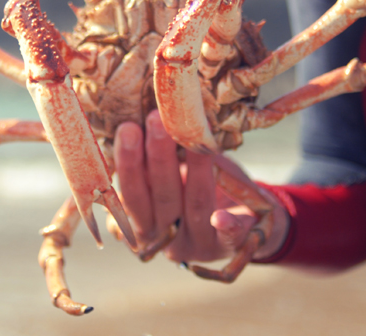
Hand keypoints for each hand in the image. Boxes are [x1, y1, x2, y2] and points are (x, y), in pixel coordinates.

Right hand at [114, 110, 288, 262]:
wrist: (237, 219)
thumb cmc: (191, 189)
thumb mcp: (169, 178)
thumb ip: (154, 163)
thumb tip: (143, 118)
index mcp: (142, 224)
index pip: (132, 195)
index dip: (129, 163)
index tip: (128, 128)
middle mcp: (166, 238)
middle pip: (162, 198)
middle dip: (158, 158)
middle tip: (155, 121)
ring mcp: (197, 245)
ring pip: (195, 205)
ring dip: (194, 170)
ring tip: (193, 135)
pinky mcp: (228, 247)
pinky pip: (229, 238)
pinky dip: (226, 227)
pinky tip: (221, 217)